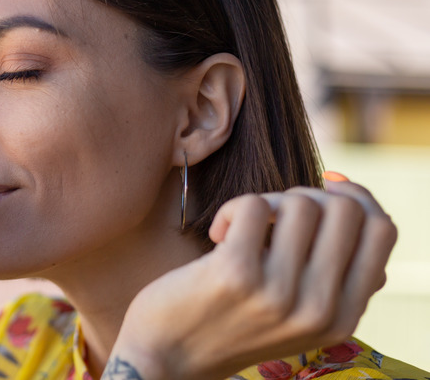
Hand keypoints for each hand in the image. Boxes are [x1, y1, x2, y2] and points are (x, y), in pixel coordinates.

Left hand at [109, 177, 395, 379]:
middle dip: (307, 196)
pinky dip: (231, 208)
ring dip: (266, 202)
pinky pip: (253, 205)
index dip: (357, 197)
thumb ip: (332, 275)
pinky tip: (216, 235)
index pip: (382, 231)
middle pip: (346, 209)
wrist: (166, 358)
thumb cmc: (230, 322)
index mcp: (341, 317)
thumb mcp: (296, 314)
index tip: (324, 190)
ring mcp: (278, 293)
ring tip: (240, 229)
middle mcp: (318, 309)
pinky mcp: (236, 273)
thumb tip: (352, 200)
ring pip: (300, 203)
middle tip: (272, 216)